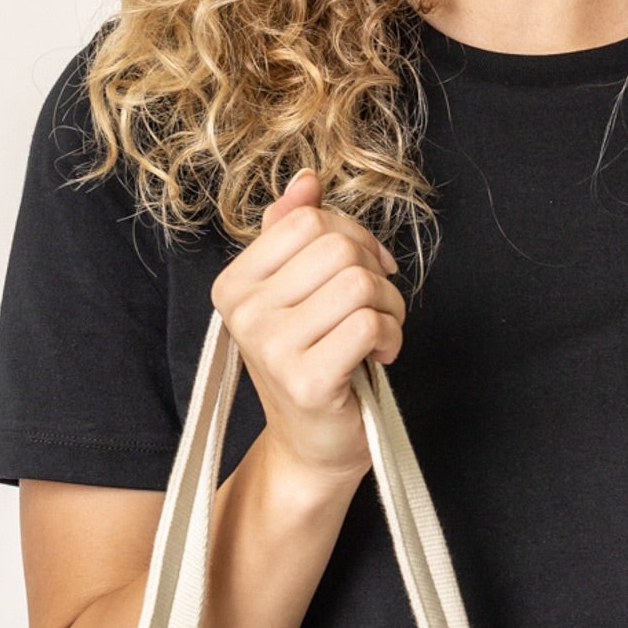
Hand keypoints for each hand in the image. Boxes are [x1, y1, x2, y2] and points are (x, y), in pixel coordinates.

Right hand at [207, 172, 406, 480]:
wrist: (313, 445)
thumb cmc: (313, 363)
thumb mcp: (299, 294)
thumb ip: (296, 235)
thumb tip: (307, 181)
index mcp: (235, 285)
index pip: (307, 221)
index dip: (352, 237)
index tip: (365, 269)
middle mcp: (244, 313)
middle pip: (337, 247)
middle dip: (375, 272)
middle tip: (376, 308)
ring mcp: (270, 347)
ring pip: (359, 283)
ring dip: (389, 306)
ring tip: (380, 333)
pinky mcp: (305, 380)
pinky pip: (369, 324)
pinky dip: (391, 336)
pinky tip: (380, 357)